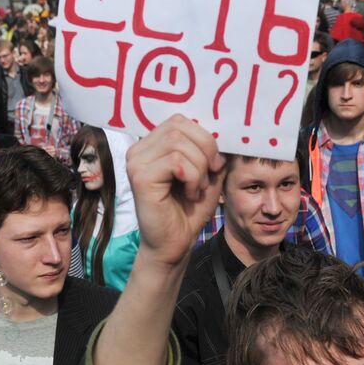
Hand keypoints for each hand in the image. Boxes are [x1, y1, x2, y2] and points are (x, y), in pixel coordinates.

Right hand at [125, 115, 225, 266]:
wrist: (175, 244)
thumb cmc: (188, 210)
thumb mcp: (208, 174)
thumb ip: (212, 151)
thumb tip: (227, 131)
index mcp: (152, 145)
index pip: (180, 120)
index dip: (204, 138)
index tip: (214, 164)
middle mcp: (139, 150)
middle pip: (179, 126)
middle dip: (205, 150)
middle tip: (209, 175)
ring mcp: (136, 163)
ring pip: (179, 143)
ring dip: (199, 168)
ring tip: (196, 189)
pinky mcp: (140, 178)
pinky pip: (176, 161)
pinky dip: (192, 178)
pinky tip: (190, 194)